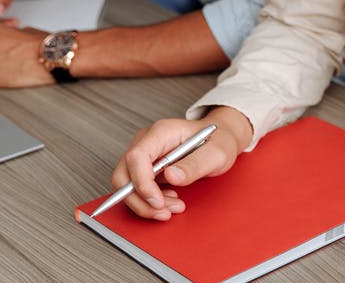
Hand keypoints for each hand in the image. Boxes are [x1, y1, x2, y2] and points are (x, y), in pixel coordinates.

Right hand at [112, 107, 251, 220]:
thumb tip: (171, 176)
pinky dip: (148, 201)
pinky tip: (168, 200)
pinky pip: (135, 189)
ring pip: (126, 186)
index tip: (157, 201)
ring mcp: (144, 154)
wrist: (220, 138)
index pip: (136, 157)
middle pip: (124, 175)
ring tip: (174, 206)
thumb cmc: (218, 141)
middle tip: (165, 211)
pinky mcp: (145, 167)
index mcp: (162, 132)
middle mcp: (147, 141)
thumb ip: (194, 165)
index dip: (142, 183)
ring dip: (145, 204)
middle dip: (141, 200)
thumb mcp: (216, 153)